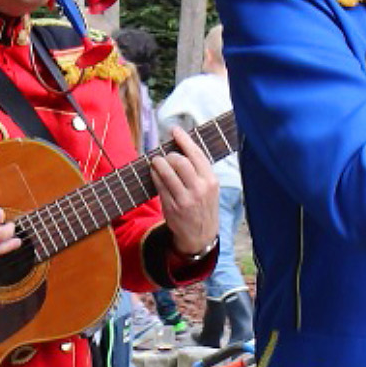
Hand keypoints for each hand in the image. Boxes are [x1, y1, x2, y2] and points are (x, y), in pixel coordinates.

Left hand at [148, 125, 220, 258]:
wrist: (200, 236)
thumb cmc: (203, 206)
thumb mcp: (210, 188)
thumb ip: (200, 170)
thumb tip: (182, 146)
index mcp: (211, 180)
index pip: (197, 154)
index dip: (184, 140)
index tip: (174, 130)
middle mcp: (200, 189)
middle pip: (180, 161)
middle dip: (169, 155)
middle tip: (165, 156)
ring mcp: (185, 199)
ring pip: (167, 172)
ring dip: (158, 163)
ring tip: (156, 161)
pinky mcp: (172, 207)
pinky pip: (159, 186)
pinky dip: (154, 175)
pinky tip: (154, 173)